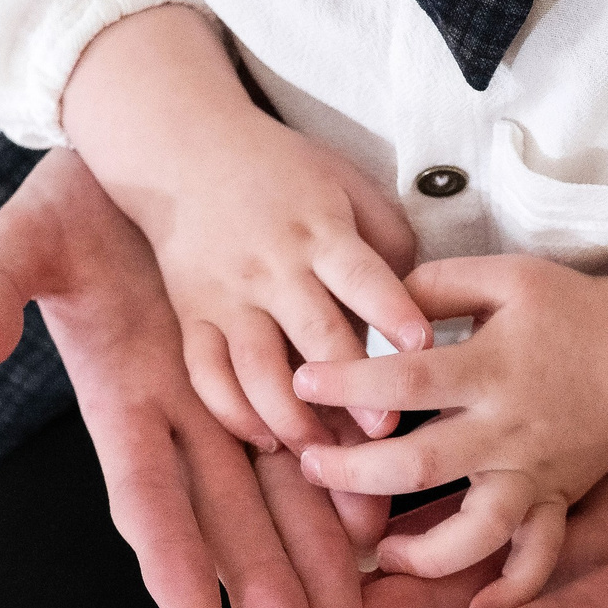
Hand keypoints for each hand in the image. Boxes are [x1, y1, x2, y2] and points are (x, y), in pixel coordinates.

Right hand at [0, 148, 359, 607]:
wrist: (137, 158)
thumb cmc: (69, 204)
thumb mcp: (23, 236)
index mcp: (119, 396)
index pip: (144, 492)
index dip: (169, 556)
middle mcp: (178, 415)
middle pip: (225, 519)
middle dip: (261, 594)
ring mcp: (229, 398)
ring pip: (279, 495)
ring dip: (312, 564)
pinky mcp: (273, 370)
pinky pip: (317, 438)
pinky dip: (344, 490)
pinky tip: (383, 540)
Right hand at [60, 6, 427, 454]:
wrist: (186, 152)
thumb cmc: (284, 174)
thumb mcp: (347, 184)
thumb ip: (388, 241)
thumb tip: (421, 302)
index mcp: (320, 230)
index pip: (361, 276)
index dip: (392, 312)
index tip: (421, 350)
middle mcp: (273, 267)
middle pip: (313, 332)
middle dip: (349, 385)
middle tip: (383, 432)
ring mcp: (228, 295)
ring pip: (256, 366)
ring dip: (289, 416)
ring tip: (323, 456)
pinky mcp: (193, 316)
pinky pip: (206, 373)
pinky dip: (232, 411)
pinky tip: (265, 440)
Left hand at [292, 254, 607, 607]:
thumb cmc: (568, 309)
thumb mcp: (505, 278)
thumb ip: (435, 287)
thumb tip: (370, 302)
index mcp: (491, 368)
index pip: (406, 379)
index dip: (347, 383)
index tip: (301, 382)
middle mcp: (508, 429)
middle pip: (420, 464)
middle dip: (353, 472)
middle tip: (307, 466)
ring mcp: (533, 473)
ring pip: (478, 530)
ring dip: (422, 551)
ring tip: (377, 550)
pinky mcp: (553, 501)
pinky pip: (538, 558)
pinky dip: (511, 589)